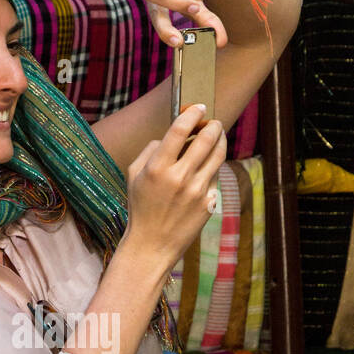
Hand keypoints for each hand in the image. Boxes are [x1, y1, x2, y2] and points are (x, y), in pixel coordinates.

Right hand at [124, 103, 227, 271]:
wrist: (151, 245)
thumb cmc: (140, 208)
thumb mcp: (134, 176)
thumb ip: (150, 151)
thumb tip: (171, 136)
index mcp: (157, 168)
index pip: (179, 129)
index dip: (192, 114)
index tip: (198, 108)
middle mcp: (180, 178)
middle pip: (206, 139)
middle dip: (213, 125)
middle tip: (213, 121)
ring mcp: (197, 191)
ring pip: (218, 156)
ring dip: (220, 141)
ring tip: (218, 136)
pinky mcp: (208, 203)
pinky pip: (215, 178)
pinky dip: (212, 169)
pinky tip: (206, 168)